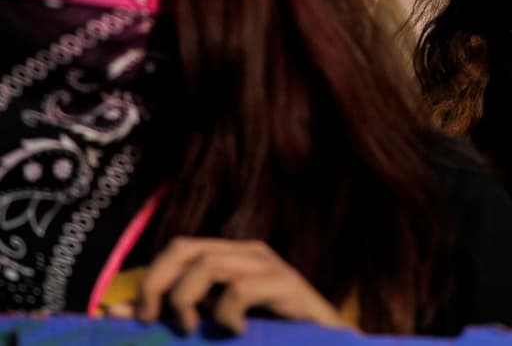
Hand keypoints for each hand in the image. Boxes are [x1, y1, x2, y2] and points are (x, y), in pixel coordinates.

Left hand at [132, 237, 348, 334]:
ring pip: (208, 264)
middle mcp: (247, 253)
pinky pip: (240, 288)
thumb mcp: (211, 324)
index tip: (136, 319)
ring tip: (196, 329)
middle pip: (185, 248)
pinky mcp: (286, 283)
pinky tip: (235, 331)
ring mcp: (268, 265)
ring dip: (188, 300)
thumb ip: (173, 315)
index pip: (178, 249)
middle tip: (158, 321)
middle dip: (159, 284)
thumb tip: (114, 313)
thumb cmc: (268, 336)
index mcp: (229, 258)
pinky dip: (227, 314)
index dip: (149, 279)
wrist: (324, 344)